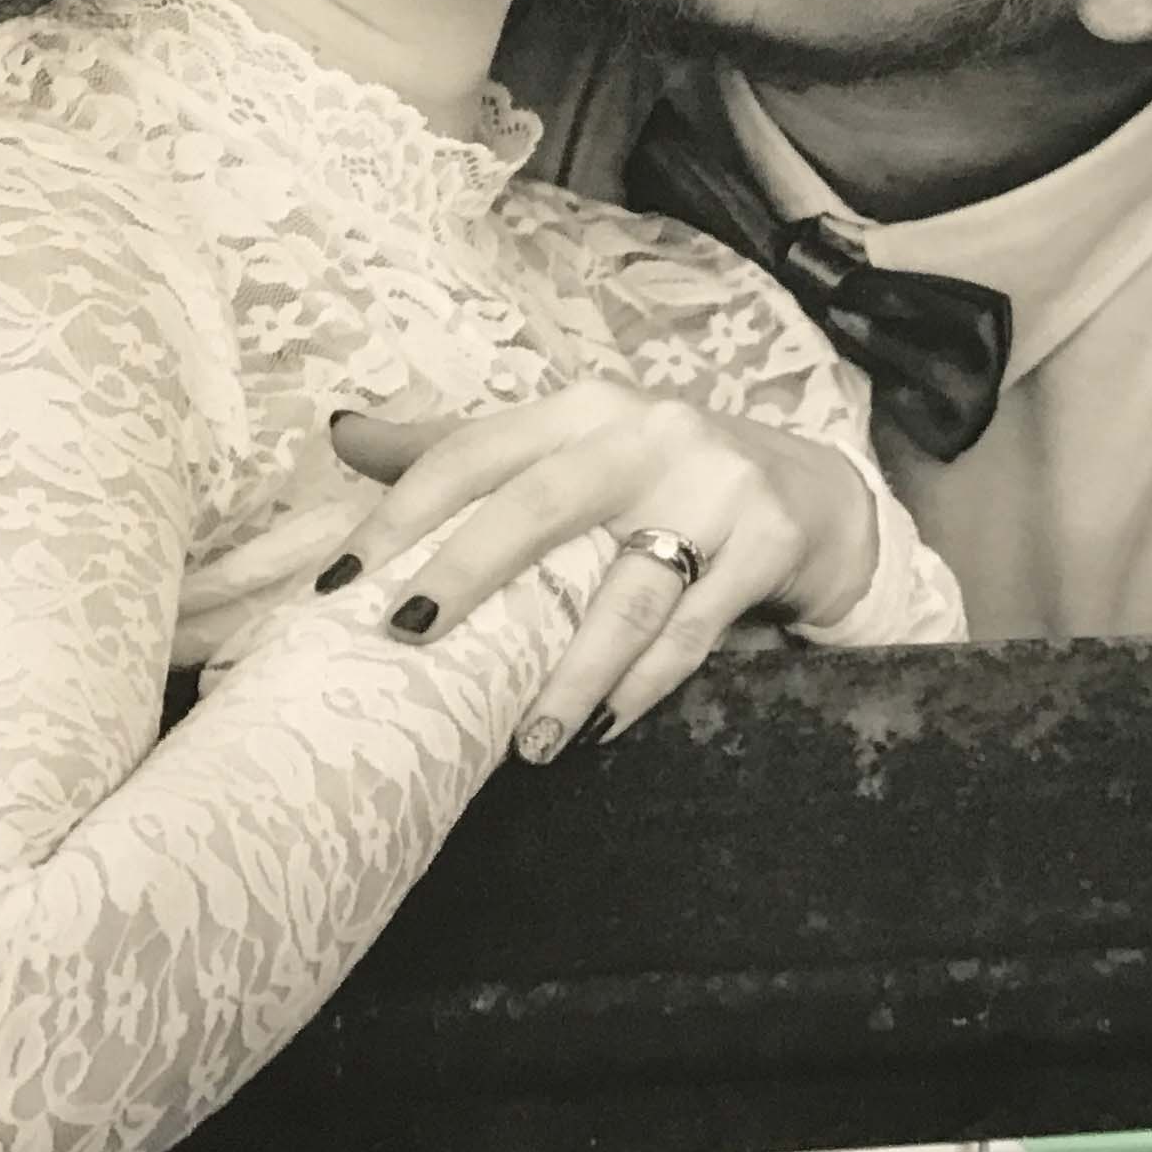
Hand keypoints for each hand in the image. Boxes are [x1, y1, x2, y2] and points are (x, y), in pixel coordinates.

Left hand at [326, 386, 880, 751]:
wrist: (815, 495)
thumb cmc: (664, 482)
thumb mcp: (573, 451)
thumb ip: (463, 448)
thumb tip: (341, 433)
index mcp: (582, 409)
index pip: (474, 451)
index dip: (400, 514)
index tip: (336, 584)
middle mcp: (646, 432)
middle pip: (541, 505)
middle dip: (469, 573)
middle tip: (408, 637)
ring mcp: (715, 483)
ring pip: (627, 587)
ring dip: (571, 671)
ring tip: (527, 743)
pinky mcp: (770, 538)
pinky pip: (695, 628)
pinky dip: (645, 685)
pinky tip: (603, 729)